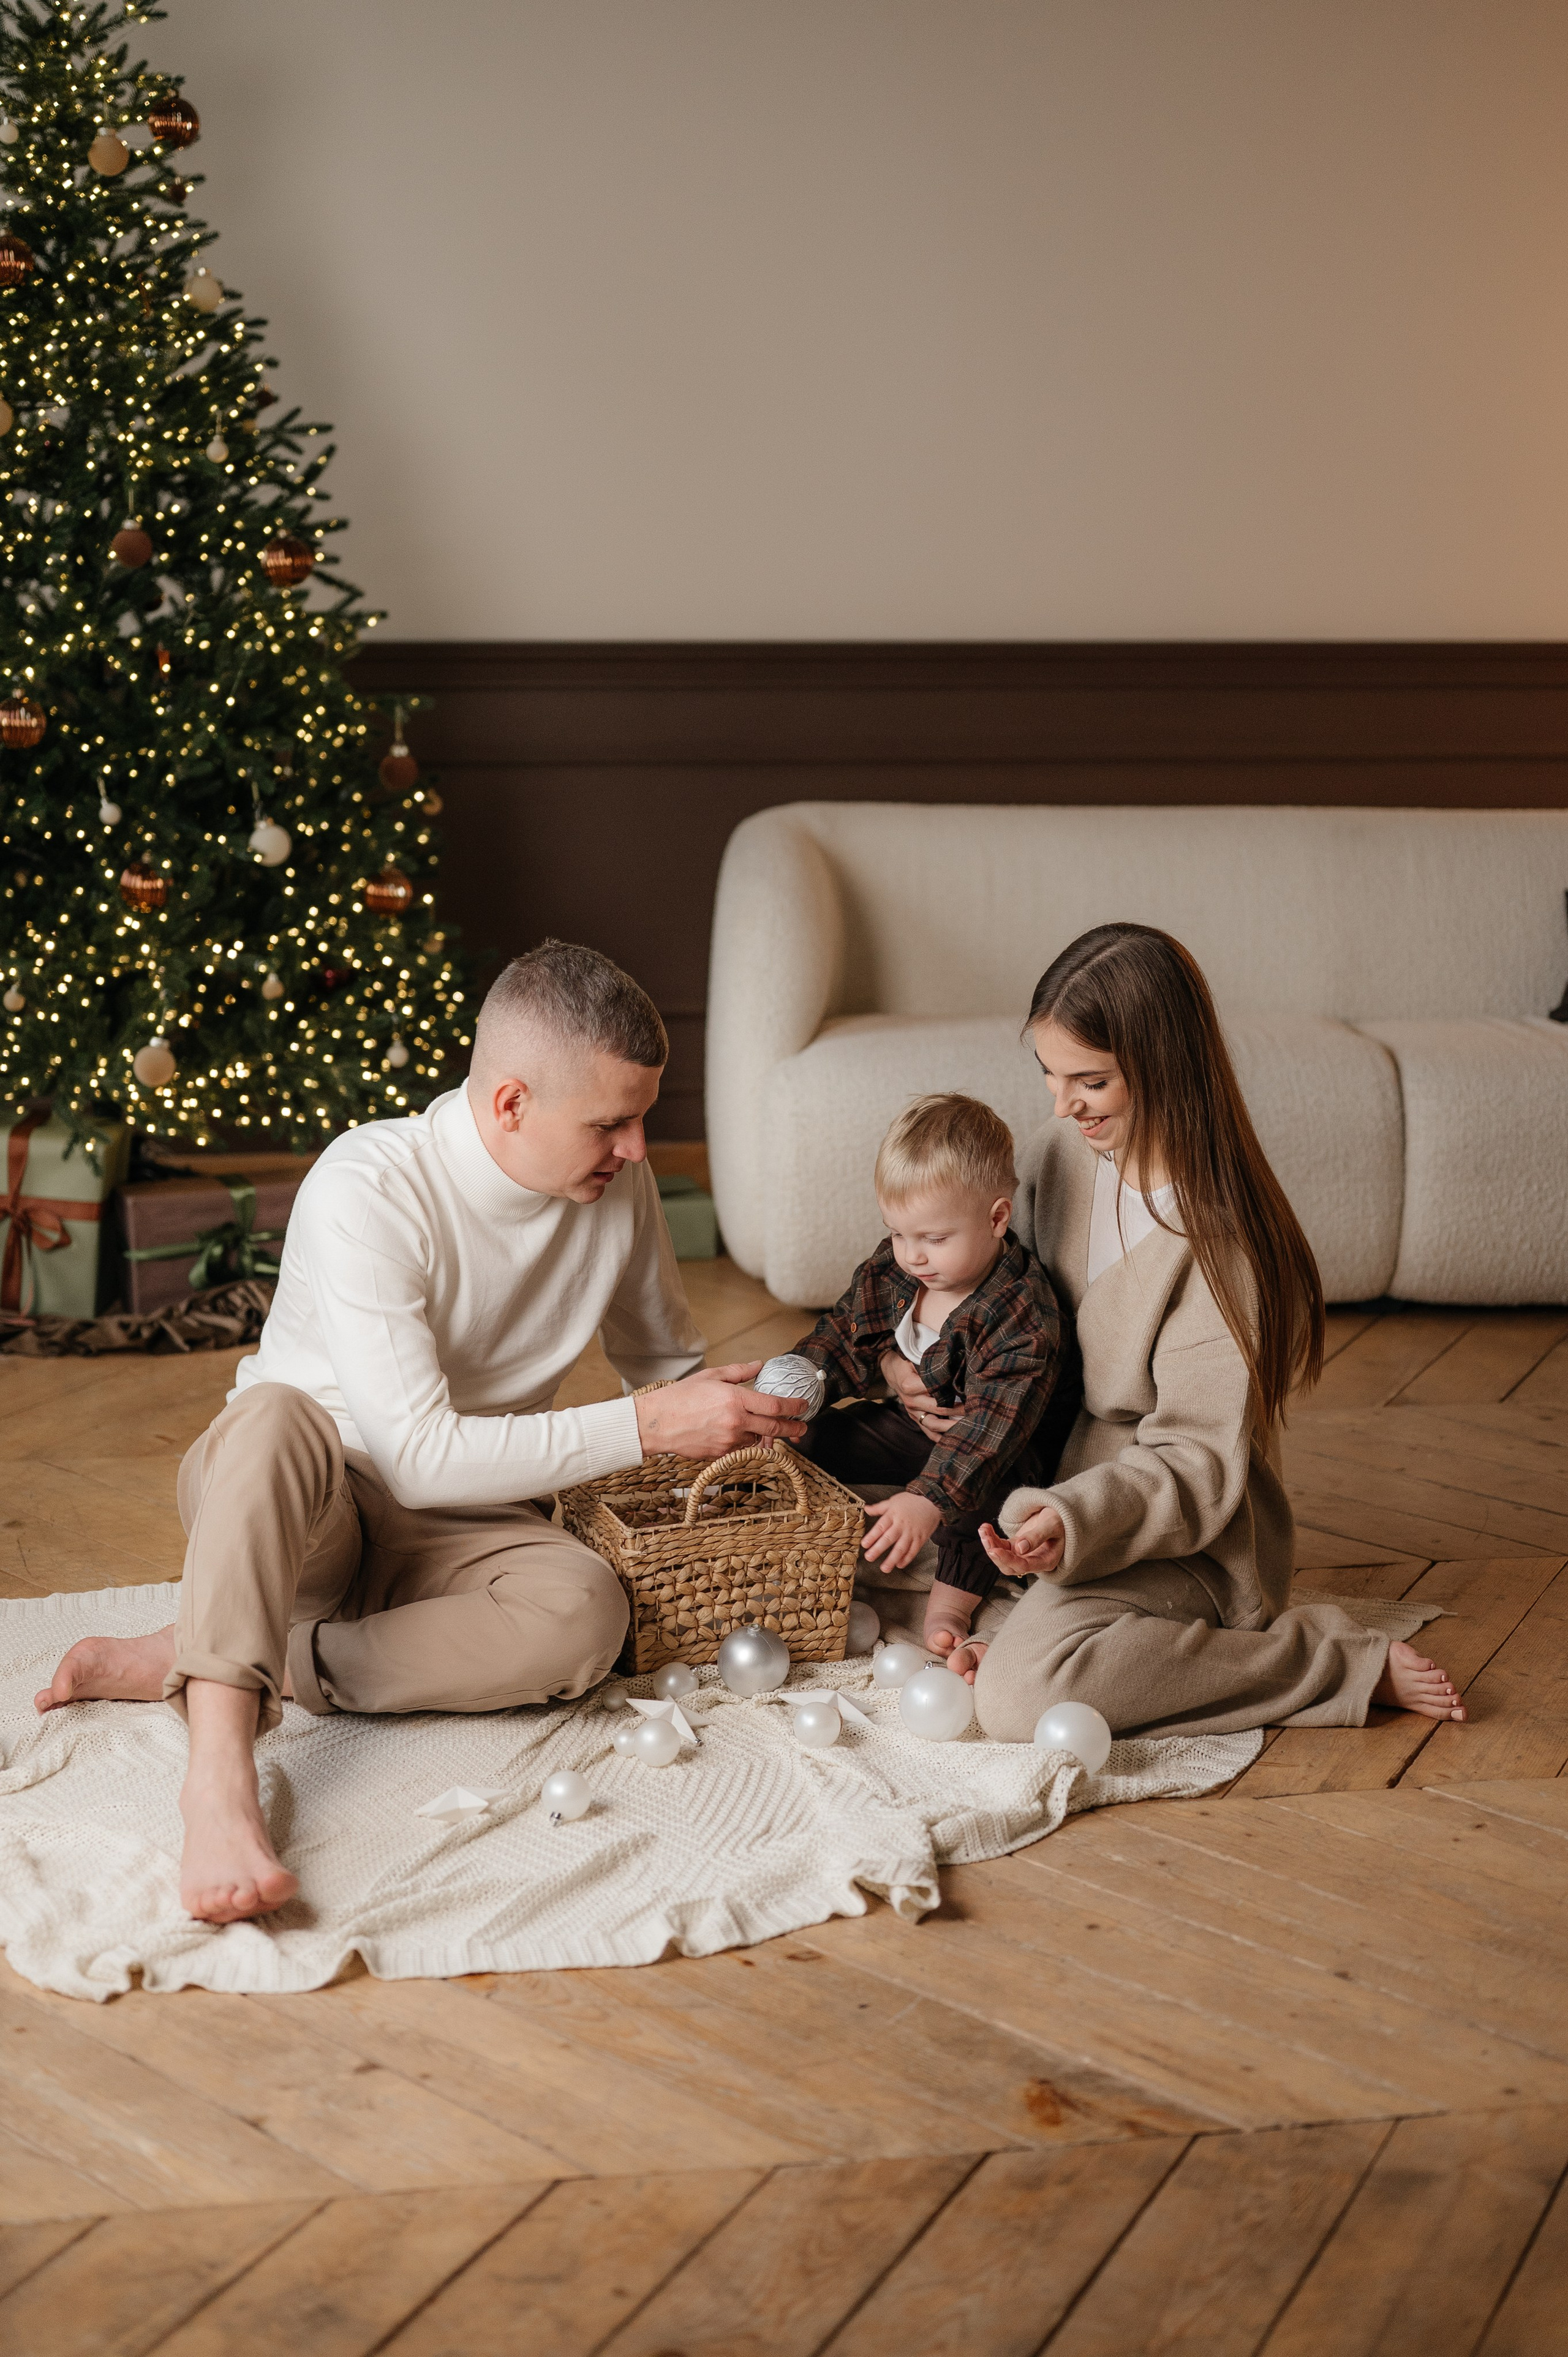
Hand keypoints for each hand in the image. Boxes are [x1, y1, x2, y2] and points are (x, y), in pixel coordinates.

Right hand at [635, 1363, 806, 1458]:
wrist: (656, 1423)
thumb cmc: (680, 1396)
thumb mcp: (711, 1376)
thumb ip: (739, 1372)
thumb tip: (759, 1365)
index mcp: (735, 1399)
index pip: (775, 1405)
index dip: (794, 1407)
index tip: (804, 1406)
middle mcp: (735, 1422)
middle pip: (774, 1428)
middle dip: (793, 1429)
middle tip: (802, 1428)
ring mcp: (728, 1441)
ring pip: (757, 1440)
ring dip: (764, 1435)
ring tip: (766, 1429)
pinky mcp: (720, 1454)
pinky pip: (741, 1449)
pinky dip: (745, 1442)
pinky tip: (739, 1434)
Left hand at [862, 1490, 942, 1569]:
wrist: (933, 1501)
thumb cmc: (911, 1501)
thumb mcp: (893, 1501)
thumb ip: (879, 1507)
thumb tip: (866, 1509)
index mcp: (893, 1515)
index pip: (880, 1526)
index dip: (872, 1536)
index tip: (864, 1544)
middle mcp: (902, 1525)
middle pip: (889, 1538)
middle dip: (878, 1549)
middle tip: (869, 1557)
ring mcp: (912, 1532)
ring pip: (901, 1548)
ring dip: (892, 1559)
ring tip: (885, 1568)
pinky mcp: (921, 1538)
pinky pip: (913, 1550)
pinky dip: (907, 1559)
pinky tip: (899, 1565)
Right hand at [878, 1352, 961, 1440]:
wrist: (891, 1370)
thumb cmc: (906, 1362)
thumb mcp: (917, 1358)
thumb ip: (933, 1365)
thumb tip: (956, 1368)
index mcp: (911, 1385)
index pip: (936, 1390)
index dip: (953, 1390)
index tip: (969, 1391)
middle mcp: (911, 1401)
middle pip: (938, 1409)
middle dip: (958, 1410)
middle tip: (975, 1409)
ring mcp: (912, 1411)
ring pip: (933, 1424)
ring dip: (951, 1427)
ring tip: (967, 1426)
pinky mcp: (914, 1418)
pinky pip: (927, 1431)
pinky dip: (939, 1437)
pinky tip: (953, 1438)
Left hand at [978, 1503, 1065, 1577]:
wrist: (1062, 1516)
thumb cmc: (1061, 1520)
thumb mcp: (1052, 1524)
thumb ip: (1037, 1536)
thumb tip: (1020, 1549)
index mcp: (1046, 1560)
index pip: (1023, 1566)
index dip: (1007, 1560)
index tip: (994, 1550)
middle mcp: (1034, 1562)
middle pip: (1010, 1566)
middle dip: (995, 1554)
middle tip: (985, 1538)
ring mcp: (1024, 1555)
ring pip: (1003, 1557)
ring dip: (990, 1545)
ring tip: (983, 1530)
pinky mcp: (1017, 1547)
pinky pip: (1001, 1547)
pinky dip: (992, 1539)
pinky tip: (985, 1528)